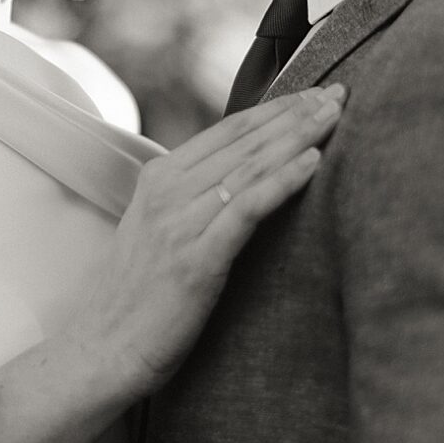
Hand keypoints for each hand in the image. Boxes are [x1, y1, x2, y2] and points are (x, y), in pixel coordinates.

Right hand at [74, 86, 342, 401]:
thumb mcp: (162, 231)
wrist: (104, 350)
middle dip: (297, 113)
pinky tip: (314, 161)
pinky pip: (247, 208)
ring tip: (335, 115)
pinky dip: (283, 180)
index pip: (230, 129)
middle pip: (246, 140)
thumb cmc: (142, 298)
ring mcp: (180, 223)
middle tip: (340, 92)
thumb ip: (195, 197)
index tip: (317, 94)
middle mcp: (168, 191)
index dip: (278, 108)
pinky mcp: (196, 258)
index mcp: (159, 178)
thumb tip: (247, 176)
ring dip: (299, 136)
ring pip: (250, 165)